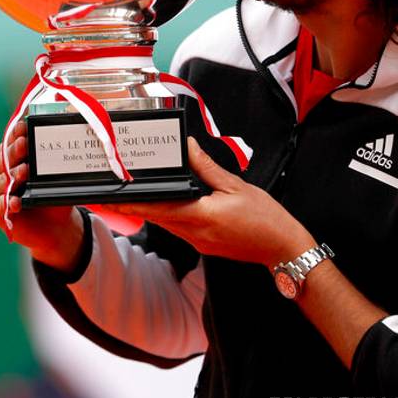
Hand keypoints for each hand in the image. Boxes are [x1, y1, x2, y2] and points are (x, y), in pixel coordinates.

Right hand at [0, 122, 83, 270]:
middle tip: (25, 144)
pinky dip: (5, 203)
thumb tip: (61, 137)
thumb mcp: (54, 178)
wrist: (56, 227)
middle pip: (1, 160)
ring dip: (10, 176)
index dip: (15, 134)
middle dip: (13, 152)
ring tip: (24, 172)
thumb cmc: (52, 197)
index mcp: (8, 159)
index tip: (24, 126)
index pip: (8, 142)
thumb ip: (52, 163)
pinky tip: (16, 202)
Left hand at [112, 138, 313, 267]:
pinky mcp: (204, 246)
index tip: (114, 197)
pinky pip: (179, 229)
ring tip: (135, 195)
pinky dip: (168, 216)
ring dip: (152, 210)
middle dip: (137, 204)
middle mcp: (195, 233)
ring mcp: (199, 243)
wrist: (283, 249)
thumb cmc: (265, 218)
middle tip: (116, 191)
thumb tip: (188, 148)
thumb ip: (208, 168)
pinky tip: (167, 205)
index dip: (133, 202)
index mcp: (201, 216)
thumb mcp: (237, 186)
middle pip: (157, 217)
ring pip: (166, 224)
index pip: (158, 208)